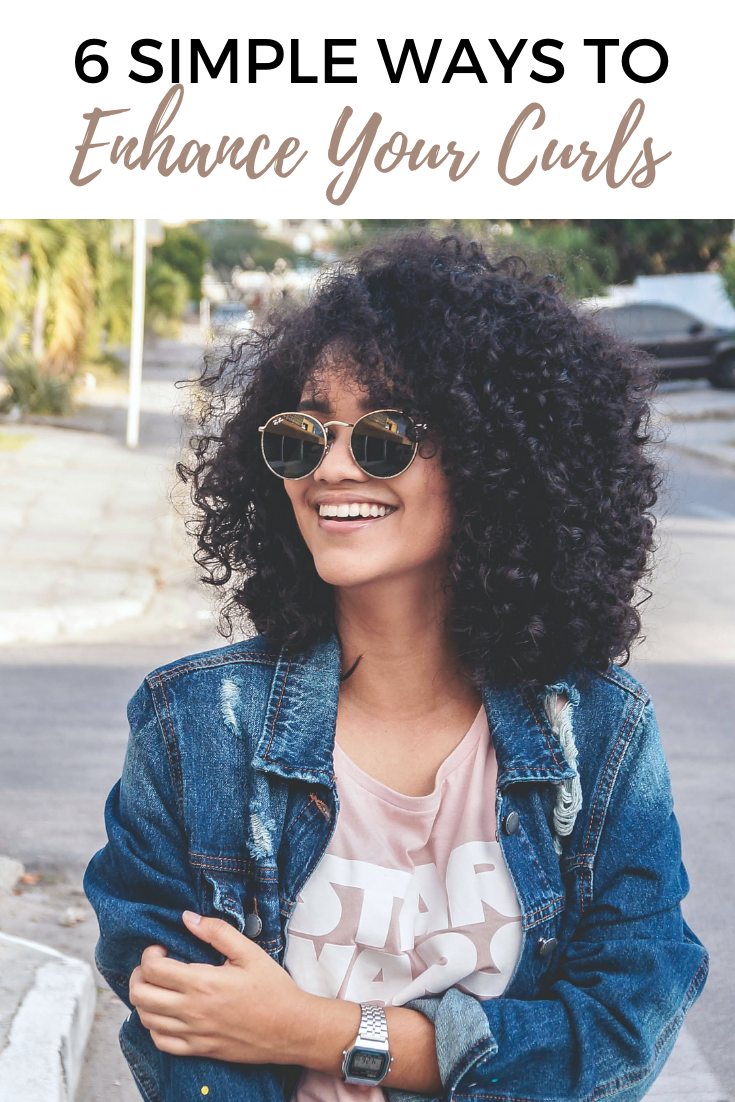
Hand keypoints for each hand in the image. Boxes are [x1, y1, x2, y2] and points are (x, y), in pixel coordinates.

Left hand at [129, 911, 320, 1063]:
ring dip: (145, 1000)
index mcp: (202, 983)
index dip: (149, 955)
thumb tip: (187, 917)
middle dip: (139, 975)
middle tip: (153, 966)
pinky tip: (166, 1014)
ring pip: (146, 1020)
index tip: (161, 948)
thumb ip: (216, 931)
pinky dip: (154, 1027)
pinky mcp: (199, 1049)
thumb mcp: (249, 951)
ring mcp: (193, 1033)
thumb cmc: (272, 988)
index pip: (152, 969)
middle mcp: (191, 1011)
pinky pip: (161, 1043)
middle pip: (140, 995)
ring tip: (159, 987)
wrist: (290, 1028)